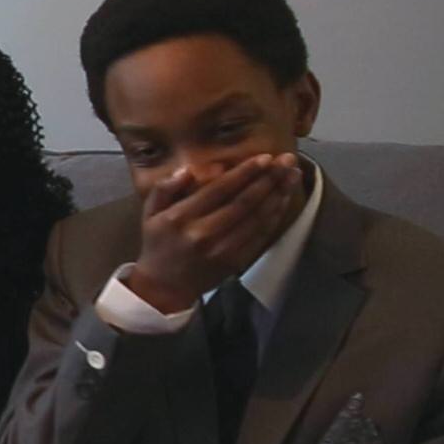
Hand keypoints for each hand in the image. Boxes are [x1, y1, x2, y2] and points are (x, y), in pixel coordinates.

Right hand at [127, 154, 301, 313]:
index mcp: (181, 218)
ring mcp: (222, 250)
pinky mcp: (235, 261)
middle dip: (269, 178)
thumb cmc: (158, 243)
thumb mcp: (150, 212)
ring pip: (257, 217)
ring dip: (278, 194)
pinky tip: (283, 199)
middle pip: (244, 202)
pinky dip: (275, 215)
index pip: (219, 190)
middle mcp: (203, 233)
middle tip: (287, 160)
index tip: (264, 157)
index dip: (245, 172)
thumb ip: (164, 188)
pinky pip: (260, 235)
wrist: (164, 286)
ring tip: (293, 174)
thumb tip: (188, 170)